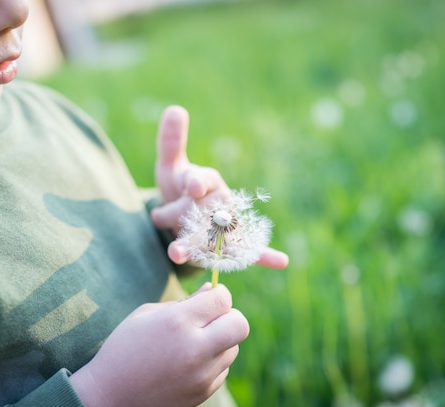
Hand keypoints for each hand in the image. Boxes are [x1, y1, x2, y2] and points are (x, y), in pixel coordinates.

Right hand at [69, 284, 248, 406]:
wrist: (110, 396)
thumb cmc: (125, 347)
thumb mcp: (147, 314)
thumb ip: (185, 301)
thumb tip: (212, 290)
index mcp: (178, 322)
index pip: (222, 299)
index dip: (219, 293)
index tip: (210, 296)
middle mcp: (195, 348)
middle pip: (240, 324)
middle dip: (230, 316)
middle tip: (212, 317)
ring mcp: (201, 374)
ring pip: (233, 348)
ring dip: (221, 339)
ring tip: (194, 341)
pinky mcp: (203, 392)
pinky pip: (223, 368)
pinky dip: (213, 361)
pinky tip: (188, 361)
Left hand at [150, 105, 288, 270]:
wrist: (184, 219)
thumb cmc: (178, 190)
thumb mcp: (170, 167)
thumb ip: (172, 143)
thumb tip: (174, 108)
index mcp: (207, 181)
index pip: (204, 179)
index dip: (197, 182)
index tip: (192, 187)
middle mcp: (220, 202)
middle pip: (206, 211)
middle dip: (184, 219)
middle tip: (162, 223)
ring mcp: (226, 225)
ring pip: (218, 235)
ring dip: (202, 246)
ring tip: (177, 253)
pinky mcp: (230, 246)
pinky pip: (251, 250)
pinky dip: (267, 254)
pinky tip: (282, 260)